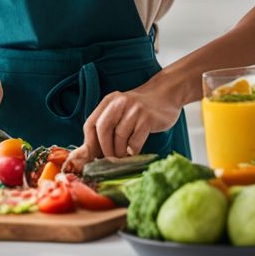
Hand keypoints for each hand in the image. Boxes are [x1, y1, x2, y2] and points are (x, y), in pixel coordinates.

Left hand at [65, 85, 181, 169]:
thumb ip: (106, 128)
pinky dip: (133, 151)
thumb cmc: (139, 109)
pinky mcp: (148, 118)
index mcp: (109, 101)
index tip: (93, 157)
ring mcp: (134, 109)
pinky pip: (135, 141)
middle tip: (110, 160)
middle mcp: (120, 103)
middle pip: (103, 129)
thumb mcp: (120, 112)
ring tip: (123, 157)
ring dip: (119, 152)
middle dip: (104, 149)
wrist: (166, 95)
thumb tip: (89, 154)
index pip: (90, 124)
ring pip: (119, 136)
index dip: (90, 144)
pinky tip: (134, 152)